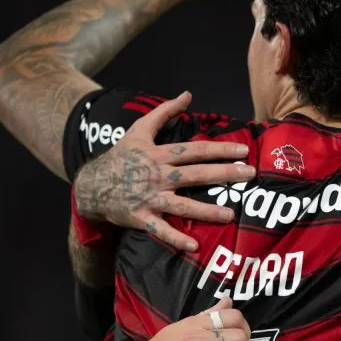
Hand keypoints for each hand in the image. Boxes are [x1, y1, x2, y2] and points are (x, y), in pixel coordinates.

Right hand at [73, 92, 255, 251]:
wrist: (90, 185)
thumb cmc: (120, 157)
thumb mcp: (139, 130)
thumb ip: (164, 112)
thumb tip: (187, 94)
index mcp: (158, 154)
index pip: (194, 150)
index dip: (219, 150)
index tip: (243, 151)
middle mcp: (157, 175)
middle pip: (194, 174)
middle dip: (224, 174)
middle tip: (249, 174)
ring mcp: (149, 198)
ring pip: (181, 205)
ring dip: (206, 210)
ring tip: (230, 215)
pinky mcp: (140, 217)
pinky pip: (160, 230)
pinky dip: (176, 238)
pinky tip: (194, 246)